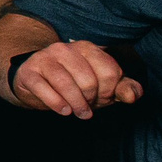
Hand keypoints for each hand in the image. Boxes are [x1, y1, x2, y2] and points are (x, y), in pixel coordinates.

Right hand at [8, 41, 143, 118]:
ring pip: (66, 84)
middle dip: (91, 100)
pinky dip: (57, 104)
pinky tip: (64, 111)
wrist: (33, 82)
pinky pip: (44, 90)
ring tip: (78, 113)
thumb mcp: (100, 85)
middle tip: (88, 107)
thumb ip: (121, 87)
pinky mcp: (28, 72)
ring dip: (76, 105)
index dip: (110, 92)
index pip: (109, 72)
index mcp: (87, 48)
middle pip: (88, 80)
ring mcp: (45, 58)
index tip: (103, 98)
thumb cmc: (72, 83)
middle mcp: (65, 49)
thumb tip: (133, 96)